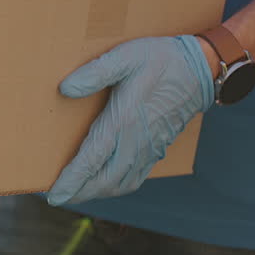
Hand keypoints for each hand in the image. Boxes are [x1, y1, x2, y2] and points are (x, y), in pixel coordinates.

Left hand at [47, 35, 215, 205]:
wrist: (200, 70)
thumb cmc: (159, 59)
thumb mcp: (125, 56)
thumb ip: (95, 72)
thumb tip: (66, 88)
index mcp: (124, 120)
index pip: (92, 160)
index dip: (72, 180)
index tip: (54, 195)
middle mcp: (136, 140)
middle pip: (104, 180)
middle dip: (79, 192)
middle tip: (56, 198)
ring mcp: (149, 148)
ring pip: (120, 183)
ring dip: (97, 193)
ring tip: (75, 193)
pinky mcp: (157, 149)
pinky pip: (135, 178)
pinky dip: (116, 187)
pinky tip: (105, 185)